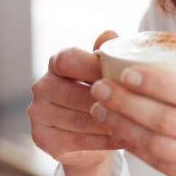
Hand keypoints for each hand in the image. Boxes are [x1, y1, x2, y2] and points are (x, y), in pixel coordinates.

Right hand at [27, 30, 123, 171]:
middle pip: (76, 93)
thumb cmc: (98, 95)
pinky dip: (105, 141)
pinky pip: (79, 140)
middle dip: (108, 100)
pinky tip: (125, 139)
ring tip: (136, 123)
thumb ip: (104, 55)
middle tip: (136, 105)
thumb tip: (109, 34)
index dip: (93, 67)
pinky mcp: (43, 139)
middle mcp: (41, 87)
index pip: (68, 60)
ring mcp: (38, 114)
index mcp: (55, 64)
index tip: (121, 76)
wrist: (87, 138)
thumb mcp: (102, 72)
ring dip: (110, 123)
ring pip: (81, 119)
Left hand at [87, 66, 175, 175]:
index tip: (125, 71)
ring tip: (100, 109)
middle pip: (165, 118)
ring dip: (123, 126)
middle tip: (100, 87)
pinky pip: (162, 166)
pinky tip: (120, 136)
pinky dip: (137, 150)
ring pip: (157, 144)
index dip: (154, 82)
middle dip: (126, 102)